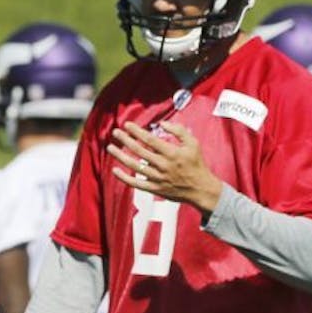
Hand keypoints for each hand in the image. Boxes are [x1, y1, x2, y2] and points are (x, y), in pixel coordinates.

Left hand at [108, 121, 223, 213]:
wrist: (200, 189)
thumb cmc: (196, 164)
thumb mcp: (193, 144)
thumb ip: (179, 131)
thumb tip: (162, 123)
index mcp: (172, 153)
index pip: (150, 139)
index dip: (137, 131)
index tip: (127, 125)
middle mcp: (162, 165)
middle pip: (139, 150)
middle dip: (125, 140)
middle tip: (115, 132)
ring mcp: (157, 178)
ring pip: (134, 166)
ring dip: (120, 156)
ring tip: (110, 148)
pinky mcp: (154, 188)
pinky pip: (135, 183)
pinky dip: (123, 177)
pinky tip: (114, 170)